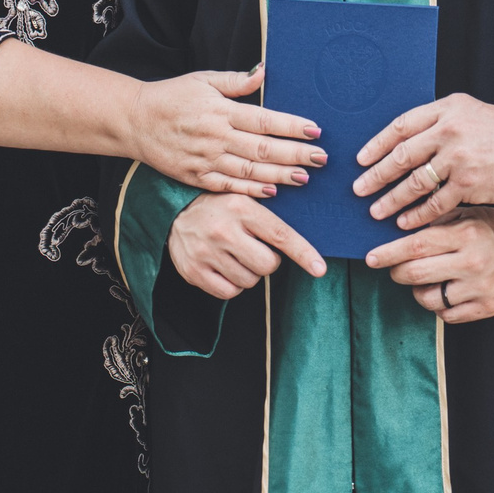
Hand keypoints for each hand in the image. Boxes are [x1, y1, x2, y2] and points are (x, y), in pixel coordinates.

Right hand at [131, 65, 325, 198]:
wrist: (135, 121)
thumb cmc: (172, 96)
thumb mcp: (203, 80)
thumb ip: (236, 81)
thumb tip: (264, 71)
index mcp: (220, 110)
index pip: (263, 119)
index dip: (291, 126)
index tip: (315, 130)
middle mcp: (216, 136)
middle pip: (262, 148)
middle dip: (295, 153)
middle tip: (322, 158)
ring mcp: (206, 159)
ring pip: (250, 170)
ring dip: (280, 175)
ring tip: (305, 177)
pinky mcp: (196, 177)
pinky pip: (229, 186)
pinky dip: (251, 190)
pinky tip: (272, 192)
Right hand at [168, 192, 327, 299]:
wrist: (173, 214)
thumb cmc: (219, 208)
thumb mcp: (243, 200)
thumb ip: (269, 218)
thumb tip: (303, 242)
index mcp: (241, 207)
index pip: (281, 235)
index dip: (304, 253)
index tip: (320, 269)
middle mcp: (224, 230)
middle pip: (268, 265)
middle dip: (267, 262)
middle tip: (253, 248)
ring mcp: (207, 252)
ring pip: (250, 281)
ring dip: (249, 273)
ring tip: (234, 254)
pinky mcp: (194, 272)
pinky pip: (230, 292)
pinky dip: (233, 285)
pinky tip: (223, 267)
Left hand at [353, 93, 493, 230]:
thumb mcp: (475, 113)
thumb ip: (444, 122)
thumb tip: (410, 140)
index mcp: (449, 108)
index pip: (401, 125)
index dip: (377, 143)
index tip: (361, 159)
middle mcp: (450, 129)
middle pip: (401, 155)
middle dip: (376, 175)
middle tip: (359, 190)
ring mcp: (459, 157)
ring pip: (413, 182)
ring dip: (391, 199)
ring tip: (376, 212)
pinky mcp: (469, 183)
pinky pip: (434, 203)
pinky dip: (417, 215)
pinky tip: (406, 223)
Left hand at [367, 208, 493, 322]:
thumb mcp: (470, 212)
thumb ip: (438, 220)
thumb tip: (400, 226)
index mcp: (465, 234)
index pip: (415, 245)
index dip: (388, 253)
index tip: (371, 257)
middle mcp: (471, 263)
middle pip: (416, 274)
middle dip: (396, 272)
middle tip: (392, 267)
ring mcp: (479, 289)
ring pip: (428, 299)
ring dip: (416, 290)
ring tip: (423, 279)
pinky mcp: (486, 308)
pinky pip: (447, 315)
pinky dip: (438, 305)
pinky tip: (443, 291)